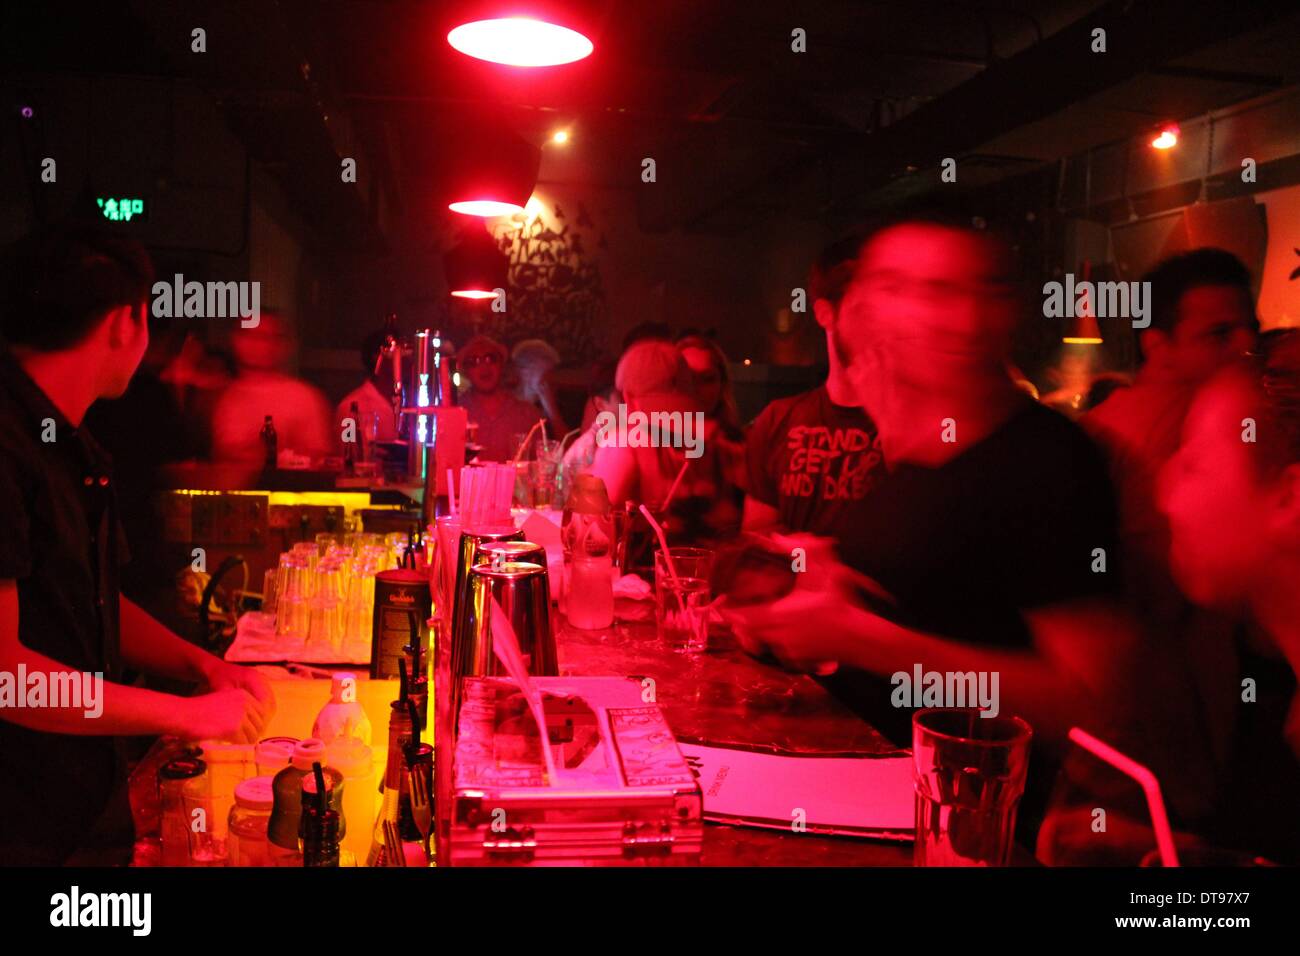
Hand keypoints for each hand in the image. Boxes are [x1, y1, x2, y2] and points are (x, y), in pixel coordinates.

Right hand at [177, 688, 266, 743]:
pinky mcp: (234, 729)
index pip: (261, 713)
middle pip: (259, 724)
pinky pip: (243, 742)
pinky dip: (238, 747)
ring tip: (235, 743)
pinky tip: (230, 745)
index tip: (249, 731)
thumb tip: (253, 726)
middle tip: (243, 740)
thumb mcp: (224, 701)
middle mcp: (245, 703)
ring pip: (253, 735)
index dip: (255, 724)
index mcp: (243, 695)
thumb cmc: (200, 710)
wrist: (184, 715)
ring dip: (245, 741)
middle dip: (252, 734)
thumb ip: (239, 710)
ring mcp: (240, 716)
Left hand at [199, 659, 275, 727]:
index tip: (253, 729)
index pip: (264, 700)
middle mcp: (262, 679)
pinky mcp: (262, 686)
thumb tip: (239, 725)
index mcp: (254, 678)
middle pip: (270, 703)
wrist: (218, 669)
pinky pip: (267, 702)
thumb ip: (232, 706)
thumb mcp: (223, 692)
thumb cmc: (218, 679)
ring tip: (255, 729)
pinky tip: (254, 721)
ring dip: (265, 717)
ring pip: (271, 703)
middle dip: (264, 719)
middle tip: (256, 732)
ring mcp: (264, 682)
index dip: (261, 717)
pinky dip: (263, 712)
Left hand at [720, 534, 886, 673]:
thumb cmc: (837, 605)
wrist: (857, 638)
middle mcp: (777, 635)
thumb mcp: (822, 573)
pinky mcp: (795, 661)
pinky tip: (778, 634)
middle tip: (731, 612)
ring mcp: (785, 650)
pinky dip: (771, 644)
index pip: (741, 616)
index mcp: (778, 615)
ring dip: (752, 634)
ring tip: (750, 623)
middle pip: (745, 632)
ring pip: (759, 643)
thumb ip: (801, 552)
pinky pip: (775, 653)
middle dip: (737, 622)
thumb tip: (779, 536)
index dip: (726, 611)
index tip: (718, 604)